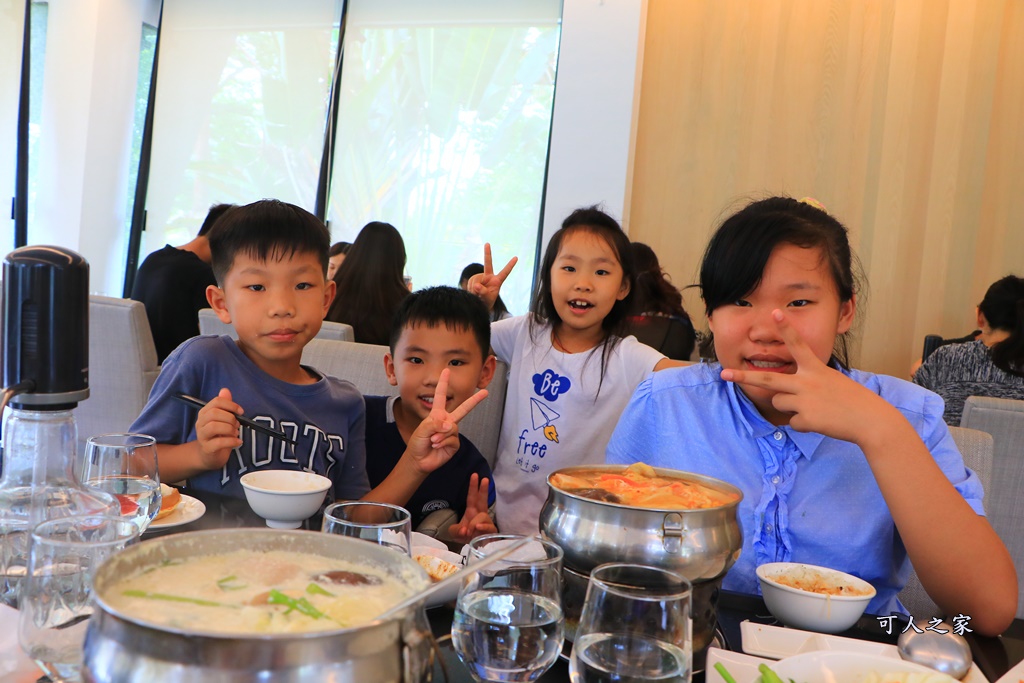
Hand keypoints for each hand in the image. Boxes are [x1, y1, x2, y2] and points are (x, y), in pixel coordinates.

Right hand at [194, 387, 242, 468]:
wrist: (210, 456)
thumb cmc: (219, 435)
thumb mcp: (223, 419)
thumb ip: (225, 405)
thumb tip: (225, 390)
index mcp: (205, 413)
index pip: (216, 402)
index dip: (231, 405)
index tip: (241, 412)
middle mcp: (200, 423)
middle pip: (214, 413)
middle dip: (230, 418)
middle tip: (237, 425)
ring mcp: (202, 436)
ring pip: (214, 427)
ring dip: (230, 429)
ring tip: (236, 433)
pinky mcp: (207, 448)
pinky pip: (219, 443)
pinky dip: (232, 441)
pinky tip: (238, 442)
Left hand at [406, 369, 488, 473]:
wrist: (419, 460)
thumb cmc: (418, 443)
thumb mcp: (422, 430)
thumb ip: (435, 424)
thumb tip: (450, 425)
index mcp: (437, 414)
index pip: (441, 396)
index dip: (443, 383)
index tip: (447, 370)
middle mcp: (447, 421)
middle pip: (463, 409)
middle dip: (474, 401)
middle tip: (485, 392)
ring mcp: (452, 433)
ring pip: (452, 428)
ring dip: (440, 435)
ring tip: (432, 441)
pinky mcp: (455, 444)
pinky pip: (452, 439)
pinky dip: (443, 443)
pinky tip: (437, 446)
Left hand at [448, 474, 496, 542]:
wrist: (473, 547)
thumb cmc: (465, 536)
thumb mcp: (455, 532)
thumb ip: (456, 530)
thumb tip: (464, 530)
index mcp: (472, 511)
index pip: (472, 497)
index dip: (473, 487)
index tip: (474, 475)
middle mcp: (480, 514)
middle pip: (482, 499)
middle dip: (483, 489)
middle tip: (485, 479)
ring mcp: (487, 522)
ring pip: (482, 516)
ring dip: (474, 523)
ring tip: (469, 531)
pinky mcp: (492, 530)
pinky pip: (489, 526)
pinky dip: (482, 527)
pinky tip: (477, 528)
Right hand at [467, 243, 516, 310]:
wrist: (479, 304)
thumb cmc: (486, 302)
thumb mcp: (487, 299)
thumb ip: (483, 292)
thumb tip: (476, 285)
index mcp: (497, 281)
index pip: (505, 272)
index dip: (510, 265)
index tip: (516, 258)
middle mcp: (489, 276)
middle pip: (488, 264)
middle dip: (487, 253)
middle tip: (487, 243)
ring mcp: (481, 277)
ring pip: (475, 281)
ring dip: (474, 289)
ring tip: (477, 295)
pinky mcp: (473, 279)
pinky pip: (470, 283)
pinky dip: (470, 288)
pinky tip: (473, 292)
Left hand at [719, 309, 892, 442]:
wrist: (870, 420)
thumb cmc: (852, 399)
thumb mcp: (830, 381)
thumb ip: (806, 382)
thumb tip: (781, 395)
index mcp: (815, 368)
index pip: (798, 345)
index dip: (786, 328)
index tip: (774, 312)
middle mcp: (806, 381)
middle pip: (767, 378)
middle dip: (743, 376)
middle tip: (724, 374)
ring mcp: (804, 400)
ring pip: (778, 402)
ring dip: (791, 406)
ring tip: (815, 408)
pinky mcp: (805, 418)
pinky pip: (792, 422)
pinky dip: (804, 424)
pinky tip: (821, 421)